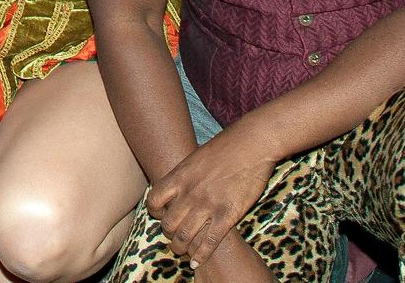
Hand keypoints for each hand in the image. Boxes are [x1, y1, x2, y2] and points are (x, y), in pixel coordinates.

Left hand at [146, 128, 272, 267]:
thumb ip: (185, 175)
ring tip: (184, 252)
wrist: (251, 143)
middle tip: (175, 238)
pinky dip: (201, 255)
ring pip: (185, 237)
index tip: (161, 216)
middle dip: (169, 235)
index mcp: (180, 176)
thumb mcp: (196, 157)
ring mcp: (207, 205)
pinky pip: (209, 242)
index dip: (154, 212)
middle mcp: (189, 192)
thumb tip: (177, 186)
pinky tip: (198, 262)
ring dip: (181, 248)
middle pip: (168, 224)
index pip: (153, 200)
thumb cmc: (226, 146)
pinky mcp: (227, 215)